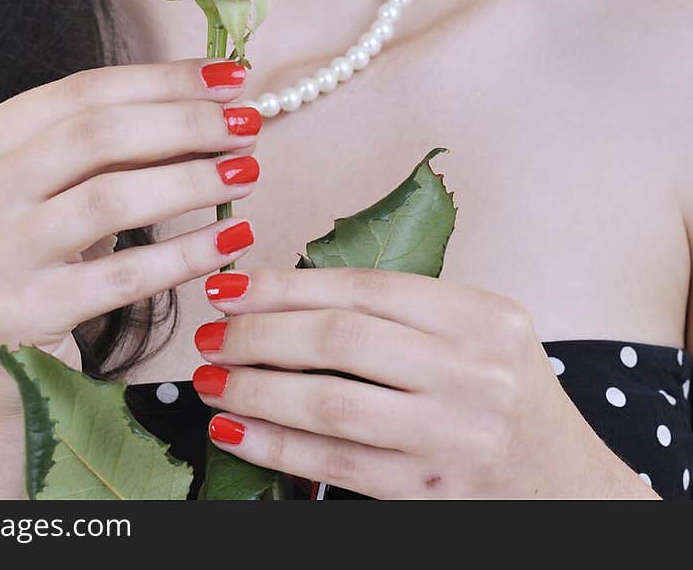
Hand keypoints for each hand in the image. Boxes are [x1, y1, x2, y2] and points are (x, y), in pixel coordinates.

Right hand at [0, 56, 261, 423]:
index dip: (162, 79)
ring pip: (111, 198)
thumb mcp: (40, 196)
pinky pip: (126, 275)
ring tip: (247, 172)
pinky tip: (232, 237)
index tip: (228, 76)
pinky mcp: (27, 317)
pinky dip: (187, 251)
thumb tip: (208, 107)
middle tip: (247, 123)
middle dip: (185, 121)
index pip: (78, 91)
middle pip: (96, 134)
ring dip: (192, 179)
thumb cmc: (20, 266)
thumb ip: (103, 151)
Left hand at [192, 266, 653, 498]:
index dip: (287, 284)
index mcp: (483, 317)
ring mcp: (455, 436)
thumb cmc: (505, 395)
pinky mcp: (433, 493)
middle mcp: (475, 372)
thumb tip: (283, 295)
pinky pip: (337, 465)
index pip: (365, 287)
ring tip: (209, 381)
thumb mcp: (478, 334)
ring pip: (331, 403)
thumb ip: (402, 312)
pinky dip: (277, 446)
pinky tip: (237, 430)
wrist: (569, 487)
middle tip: (209, 335)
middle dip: (260, 334)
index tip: (231, 285)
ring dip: (256, 389)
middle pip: (342, 340)